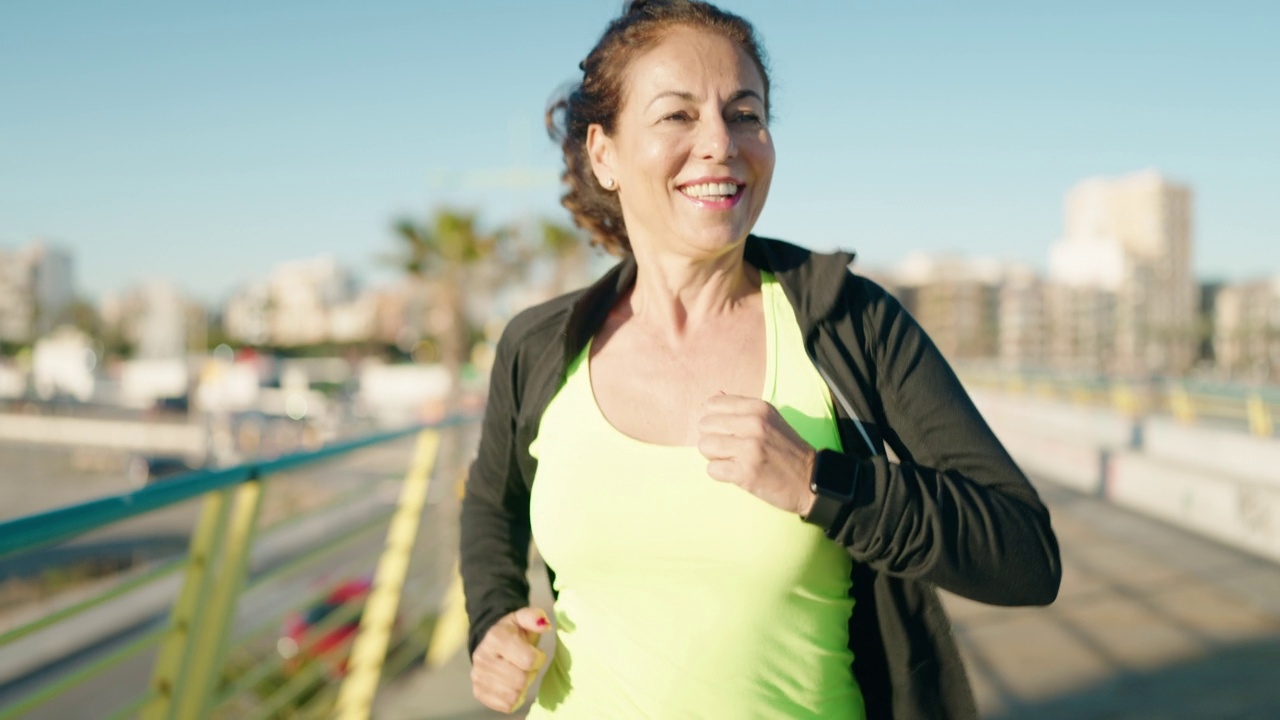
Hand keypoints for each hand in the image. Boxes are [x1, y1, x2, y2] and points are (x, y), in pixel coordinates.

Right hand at [470, 607, 550, 712]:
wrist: (491, 642)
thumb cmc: (512, 632)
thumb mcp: (523, 618)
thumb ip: (535, 617)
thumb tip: (545, 625)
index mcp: (495, 637)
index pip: (528, 660)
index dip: (539, 659)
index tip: (537, 654)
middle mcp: (483, 658)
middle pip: (521, 680)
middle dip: (530, 674)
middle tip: (526, 666)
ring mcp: (478, 676)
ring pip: (514, 695)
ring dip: (522, 687)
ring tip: (518, 674)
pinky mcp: (478, 692)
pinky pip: (506, 706)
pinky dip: (514, 698)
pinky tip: (512, 685)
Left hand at [697, 394, 816, 514]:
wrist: (810, 479)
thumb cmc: (786, 449)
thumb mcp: (769, 419)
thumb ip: (741, 407)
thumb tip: (715, 394)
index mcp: (758, 408)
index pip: (711, 404)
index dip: (715, 420)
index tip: (729, 432)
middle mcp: (753, 424)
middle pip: (704, 425)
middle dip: (713, 439)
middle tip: (732, 449)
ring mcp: (750, 448)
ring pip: (705, 446)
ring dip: (715, 457)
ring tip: (734, 461)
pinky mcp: (746, 472)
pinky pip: (712, 470)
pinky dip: (721, 474)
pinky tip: (738, 474)